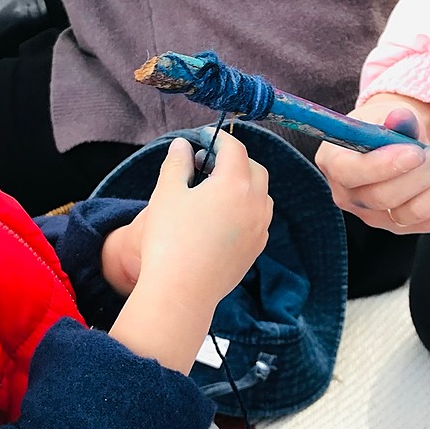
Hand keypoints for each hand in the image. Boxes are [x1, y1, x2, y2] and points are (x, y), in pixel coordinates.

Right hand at [109, 131, 272, 371]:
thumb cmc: (170, 239)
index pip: (235, 149)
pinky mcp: (257, 249)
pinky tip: (224, 216)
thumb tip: (183, 145)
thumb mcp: (167, 193)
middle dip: (236, 160)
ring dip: (245, 184)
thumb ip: (177, 163)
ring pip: (262, 195)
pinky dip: (248, 208)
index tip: (203, 137)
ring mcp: (260, 228)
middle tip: (209, 162)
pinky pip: (259, 219)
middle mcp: (255, 203)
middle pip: (255, 169)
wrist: (182, 291)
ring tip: (217, 189)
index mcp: (234, 183)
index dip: (219, 138)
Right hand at [314, 92, 429, 232]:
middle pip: (388, 198)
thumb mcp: (384, 112)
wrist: (395, 140)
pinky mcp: (406, 228)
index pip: (354, 174)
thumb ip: (392, 118)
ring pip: (417, 213)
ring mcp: (378, 218)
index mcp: (335, 164)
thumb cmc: (385, 122)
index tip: (418, 151)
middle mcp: (351, 198)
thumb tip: (400, 119)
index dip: (385, 165)